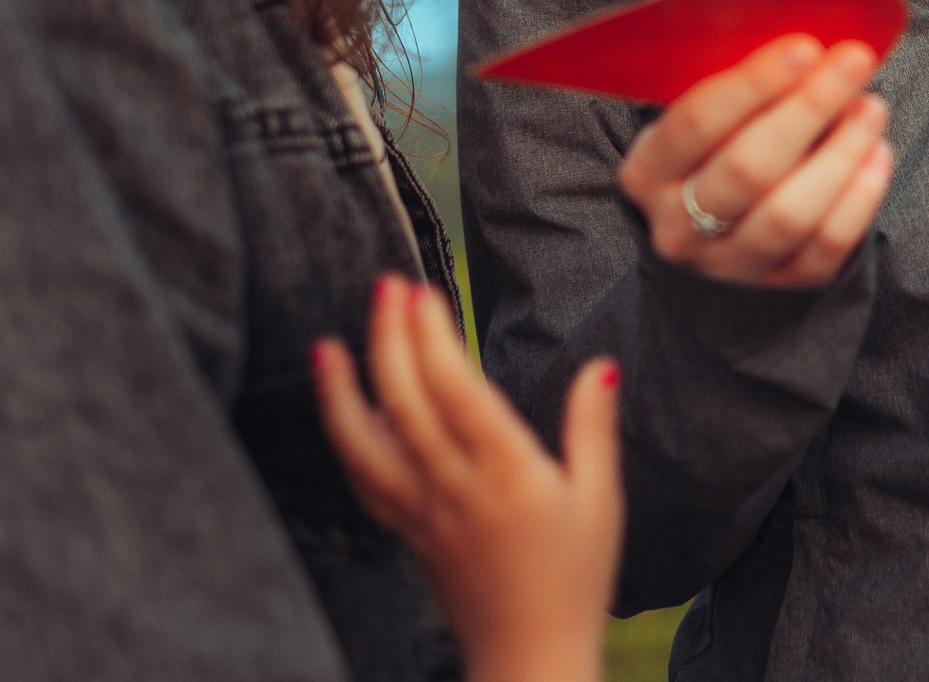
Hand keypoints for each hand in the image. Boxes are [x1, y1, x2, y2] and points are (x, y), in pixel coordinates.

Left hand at [316, 277, 618, 681]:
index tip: (423, 291)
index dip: (433, 339)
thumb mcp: (602, 500)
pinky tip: (341, 408)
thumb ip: (594, 428)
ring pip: (368, 446)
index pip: (457, 393)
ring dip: (343, 392)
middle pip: (406, 405)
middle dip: (390, 340)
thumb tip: (600, 364)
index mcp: (509, 476)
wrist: (531, 658)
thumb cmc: (576, 580)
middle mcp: (457, 491)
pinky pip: (365, 482)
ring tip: (326, 345)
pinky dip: (345, 440)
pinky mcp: (409, 534)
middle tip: (386, 285)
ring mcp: (424, 514)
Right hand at [618, 33, 894, 287]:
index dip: (755, 83)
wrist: (714, 238)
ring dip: (840, 153)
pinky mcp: (779, 287)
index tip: (806, 46)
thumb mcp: (703, 122)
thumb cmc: (715, 154)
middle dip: (809, 108)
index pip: (697, 122)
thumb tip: (811, 46)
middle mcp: (678, 225)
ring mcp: (728, 264)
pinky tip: (877, 153)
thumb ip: (741, 88)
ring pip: (789, 213)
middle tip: (853, 62)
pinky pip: (825, 246)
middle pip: (748, 168)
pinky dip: (860, 197)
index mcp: (647, 172)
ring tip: (871, 108)